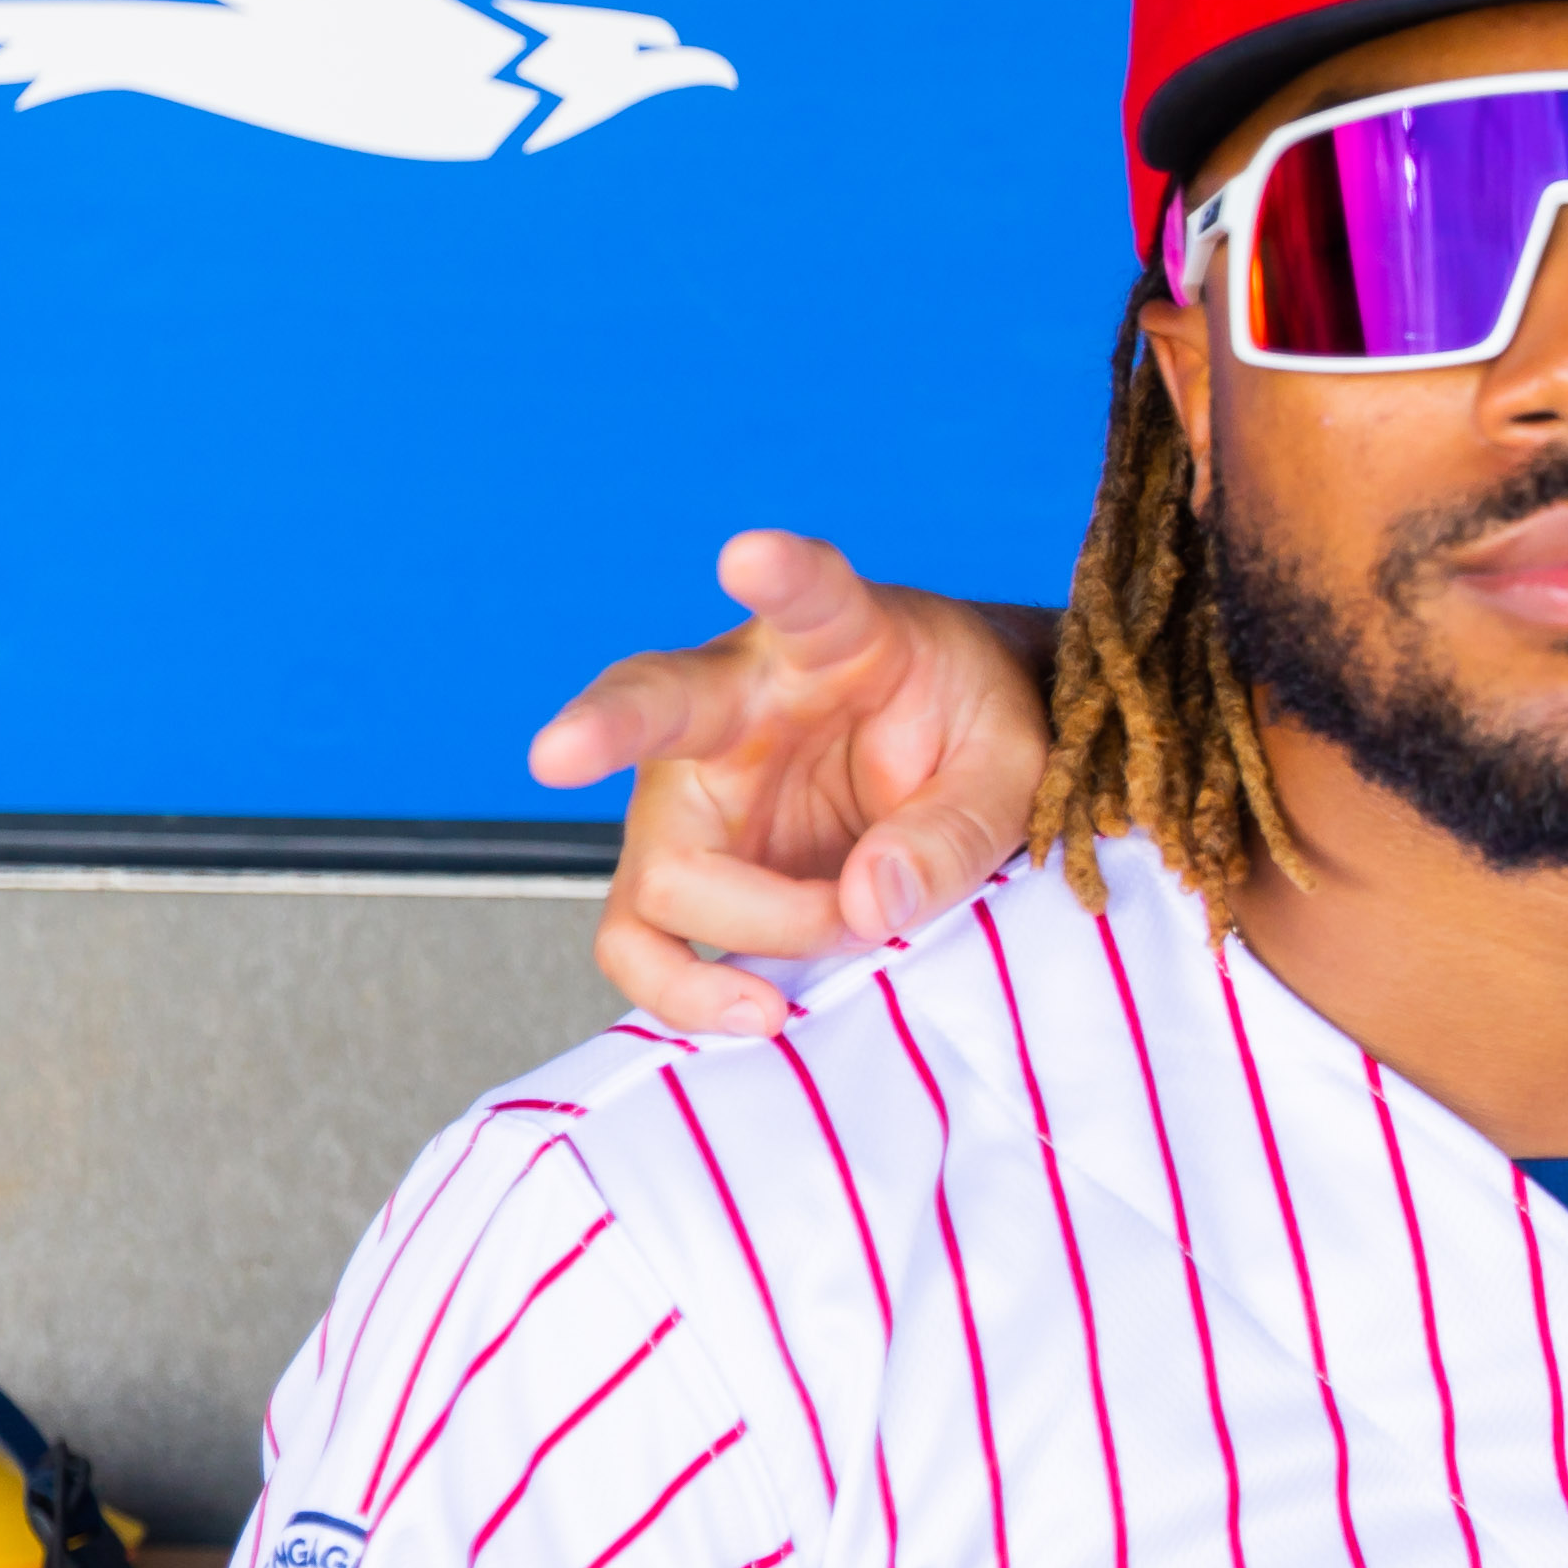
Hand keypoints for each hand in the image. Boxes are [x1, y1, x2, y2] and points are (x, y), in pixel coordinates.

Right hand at [530, 534, 1056, 1040]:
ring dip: (750, 925)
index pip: (809, 595)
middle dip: (604, 727)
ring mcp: (697, 794)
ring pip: (660, 868)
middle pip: (650, 707)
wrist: (950, 760)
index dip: (781, 575)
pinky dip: (690, 992)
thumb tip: (868, 904)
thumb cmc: (968, 732)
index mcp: (831, 642)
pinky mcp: (688, 874)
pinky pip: (648, 943)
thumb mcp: (1010, 769)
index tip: (749, 554)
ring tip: (849, 938)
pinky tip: (758, 1013)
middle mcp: (735, 707)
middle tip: (557, 753)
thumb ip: (957, 826)